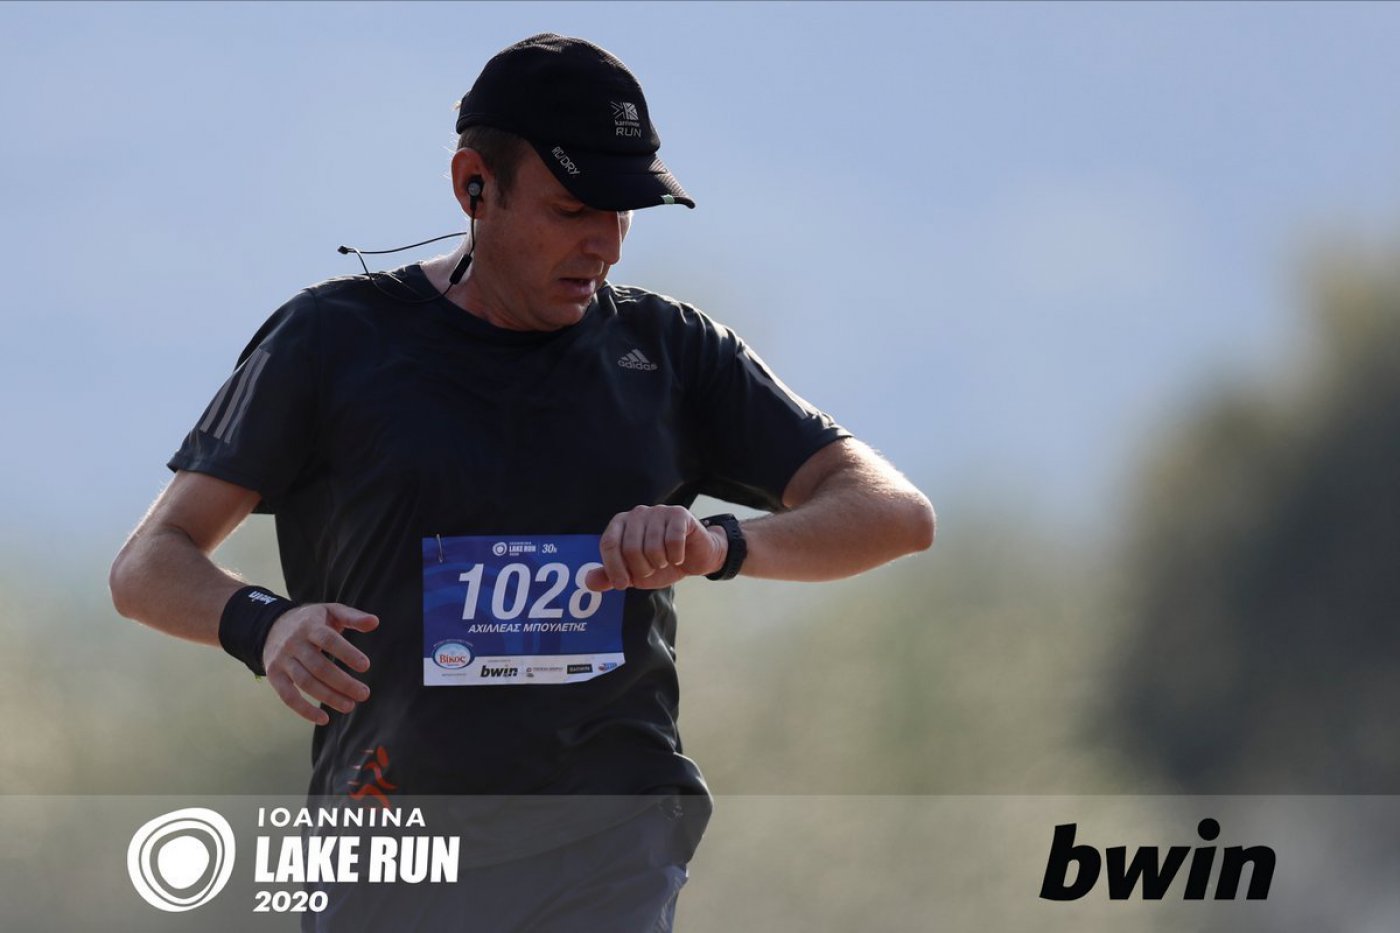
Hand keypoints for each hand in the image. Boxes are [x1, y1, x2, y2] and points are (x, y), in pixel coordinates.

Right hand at [261, 603, 377, 724]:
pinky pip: (287, 696)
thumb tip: (375, 622)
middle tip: (364, 694)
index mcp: (310, 626)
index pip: (329, 640)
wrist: (272, 626)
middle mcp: (293, 643)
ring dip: (328, 697)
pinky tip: (324, 719)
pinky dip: (304, 710)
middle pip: (318, 666)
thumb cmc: (312, 621)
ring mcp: (282, 660)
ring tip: (349, 706)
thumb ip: (353, 616)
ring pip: (305, 682)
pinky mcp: (274, 675)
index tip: (365, 666)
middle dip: (342, 682)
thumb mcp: (331, 611)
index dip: (347, 653)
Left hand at [585, 505, 727, 590]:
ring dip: (660, 564)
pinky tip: (678, 557)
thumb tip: (588, 582)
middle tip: (651, 571)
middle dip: (641, 569)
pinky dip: (675, 556)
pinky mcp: (679, 514)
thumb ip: (610, 577)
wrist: (693, 558)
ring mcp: (659, 511)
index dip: (614, 568)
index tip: (623, 585)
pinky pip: (673, 542)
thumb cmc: (660, 563)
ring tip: (665, 562)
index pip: (609, 544)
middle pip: (630, 548)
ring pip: (653, 547)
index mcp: (621, 523)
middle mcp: (637, 513)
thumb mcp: (633, 574)